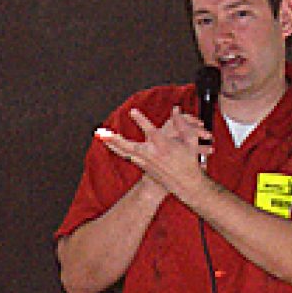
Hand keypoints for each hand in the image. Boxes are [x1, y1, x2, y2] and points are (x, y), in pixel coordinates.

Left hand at [96, 106, 212, 196]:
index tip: (132, 111)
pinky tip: (110, 144)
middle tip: (103, 133)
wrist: (185, 183)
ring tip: (101, 136)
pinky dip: (118, 150)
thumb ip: (181, 123)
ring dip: (112, 144)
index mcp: (163, 146)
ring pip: (124, 152)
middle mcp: (151, 155)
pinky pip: (127, 156)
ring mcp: (145, 162)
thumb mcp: (190, 139)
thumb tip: (175, 108)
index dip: (141, 121)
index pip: (150, 131)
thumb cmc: (189, 160)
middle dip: (115, 140)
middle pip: (129, 146)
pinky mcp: (142, 166)